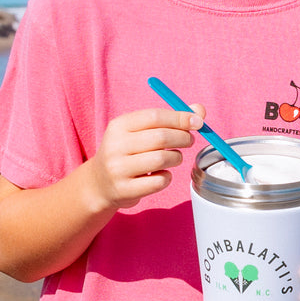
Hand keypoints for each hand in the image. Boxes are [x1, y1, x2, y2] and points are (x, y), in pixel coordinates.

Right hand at [84, 106, 201, 210]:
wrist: (100, 184)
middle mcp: (115, 146)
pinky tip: (160, 174)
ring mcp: (118, 169)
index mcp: (118, 126)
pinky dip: (166, 177)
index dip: (180, 118)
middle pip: (161, 137)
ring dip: (176, 158)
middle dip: (183, 137)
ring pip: (162, 159)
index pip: (154, 116)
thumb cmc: (127, 152)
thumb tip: (199, 111)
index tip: (198, 122)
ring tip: (173, 158)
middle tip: (189, 140)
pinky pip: (159, 181)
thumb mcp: (141, 131)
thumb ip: (170, 120)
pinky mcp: (124, 189)